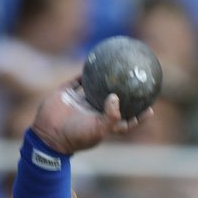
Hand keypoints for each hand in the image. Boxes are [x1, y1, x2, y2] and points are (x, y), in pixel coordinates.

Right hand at [30, 79, 152, 153]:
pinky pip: (77, 80)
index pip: (125, 121)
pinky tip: (92, 61)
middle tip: (136, 81)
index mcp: (103, 124)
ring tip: (115, 67)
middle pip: (112, 102)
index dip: (138, 117)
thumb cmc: (76, 136)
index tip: (150, 109)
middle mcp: (93, 112)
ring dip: (104, 80)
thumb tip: (116, 97)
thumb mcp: (98, 130)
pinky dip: (84, 72)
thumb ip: (111, 115)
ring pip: (95, 88)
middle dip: (123, 94)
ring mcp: (80, 102)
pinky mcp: (67, 94)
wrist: (48, 134)